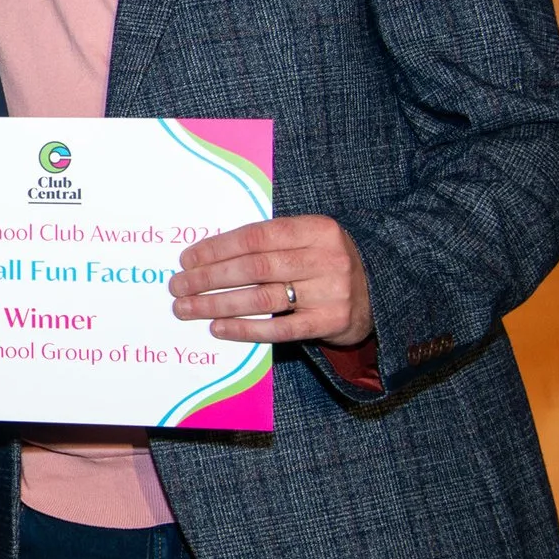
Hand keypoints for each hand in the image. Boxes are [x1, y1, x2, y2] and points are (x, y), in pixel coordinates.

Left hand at [170, 215, 373, 346]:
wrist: (381, 291)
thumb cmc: (326, 262)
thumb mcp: (307, 240)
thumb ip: (268, 243)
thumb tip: (205, 256)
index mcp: (317, 229)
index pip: (256, 236)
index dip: (216, 248)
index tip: (186, 260)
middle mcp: (326, 258)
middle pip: (254, 268)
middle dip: (209, 278)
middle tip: (177, 287)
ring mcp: (331, 292)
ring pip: (262, 298)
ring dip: (217, 304)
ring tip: (187, 308)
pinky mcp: (331, 322)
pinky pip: (280, 329)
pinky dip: (245, 329)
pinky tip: (218, 328)